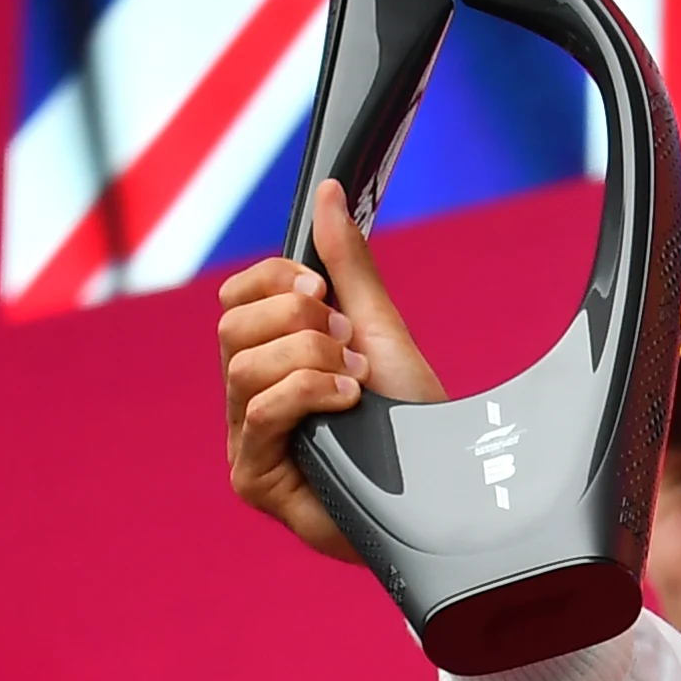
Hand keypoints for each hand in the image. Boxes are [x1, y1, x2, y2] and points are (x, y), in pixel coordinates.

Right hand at [219, 178, 446, 562]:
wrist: (447, 489)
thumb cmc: (413, 418)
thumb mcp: (381, 329)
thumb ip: (348, 266)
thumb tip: (328, 191)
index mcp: (272, 357)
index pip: (235, 299)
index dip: (274, 281)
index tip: (324, 289)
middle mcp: (248, 396)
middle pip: (233, 326)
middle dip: (301, 322)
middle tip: (351, 344)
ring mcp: (245, 440)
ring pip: (244, 366)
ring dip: (312, 360)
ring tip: (357, 380)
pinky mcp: (253, 478)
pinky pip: (259, 412)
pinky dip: (309, 392)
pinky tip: (350, 401)